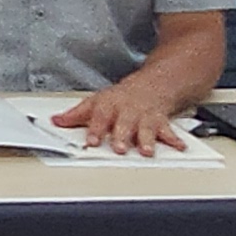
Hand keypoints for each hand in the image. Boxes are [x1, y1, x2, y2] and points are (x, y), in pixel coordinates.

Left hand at [51, 82, 188, 155]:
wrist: (152, 84)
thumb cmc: (121, 97)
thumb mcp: (96, 102)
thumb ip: (76, 115)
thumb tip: (56, 121)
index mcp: (109, 106)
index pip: (99, 117)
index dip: (94, 130)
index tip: (91, 142)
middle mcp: (127, 111)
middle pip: (123, 124)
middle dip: (122, 136)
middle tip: (120, 149)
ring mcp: (144, 116)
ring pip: (145, 128)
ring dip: (147, 140)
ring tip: (147, 151)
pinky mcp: (160, 122)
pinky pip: (168, 131)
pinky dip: (174, 140)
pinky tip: (179, 147)